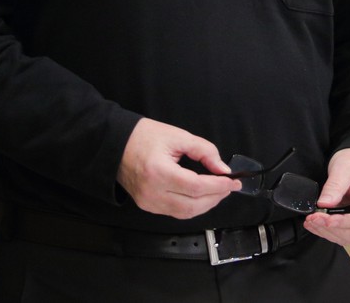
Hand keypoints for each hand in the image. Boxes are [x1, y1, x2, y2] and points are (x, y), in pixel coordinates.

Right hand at [117, 118, 239, 218]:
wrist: (115, 144)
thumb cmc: (145, 136)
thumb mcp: (178, 136)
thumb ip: (204, 151)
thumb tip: (223, 170)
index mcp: (159, 172)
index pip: (196, 187)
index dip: (218, 186)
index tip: (234, 181)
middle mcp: (153, 193)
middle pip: (193, 205)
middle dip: (216, 197)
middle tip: (230, 186)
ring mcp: (148, 203)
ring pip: (185, 213)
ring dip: (206, 205)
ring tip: (219, 191)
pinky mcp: (147, 206)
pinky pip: (175, 212)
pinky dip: (192, 206)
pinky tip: (201, 196)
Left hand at [303, 148, 349, 245]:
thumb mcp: (345, 167)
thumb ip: (335, 186)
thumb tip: (324, 204)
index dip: (344, 222)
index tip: (326, 219)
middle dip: (333, 228)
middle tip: (313, 219)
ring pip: (348, 237)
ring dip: (327, 232)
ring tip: (311, 221)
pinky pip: (342, 233)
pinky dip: (327, 231)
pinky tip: (315, 223)